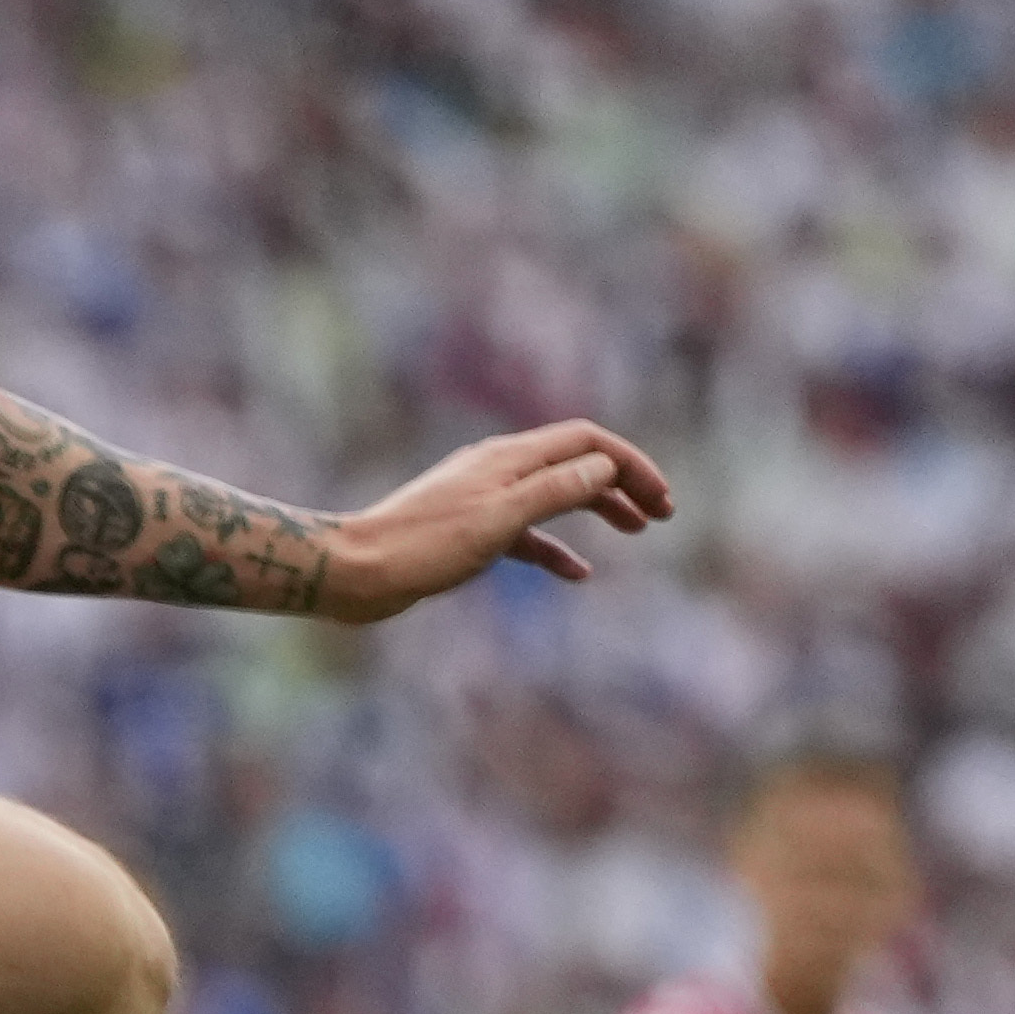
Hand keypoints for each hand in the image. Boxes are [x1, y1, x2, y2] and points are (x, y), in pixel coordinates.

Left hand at [314, 419, 674, 616]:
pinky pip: (525, 533)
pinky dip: (556, 548)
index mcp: (508, 457)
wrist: (352, 572)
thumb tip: (604, 466)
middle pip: (576, 462)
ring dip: (598, 508)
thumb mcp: (501, 517)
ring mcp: (482, 499)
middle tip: (662, 514)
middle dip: (622, 482)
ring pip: (555, 495)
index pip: (587, 440)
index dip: (631, 463)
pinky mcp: (466, 532)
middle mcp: (497, 469)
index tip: (662, 499)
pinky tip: (578, 573)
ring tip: (635, 530)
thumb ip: (555, 490)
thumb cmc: (423, 546)